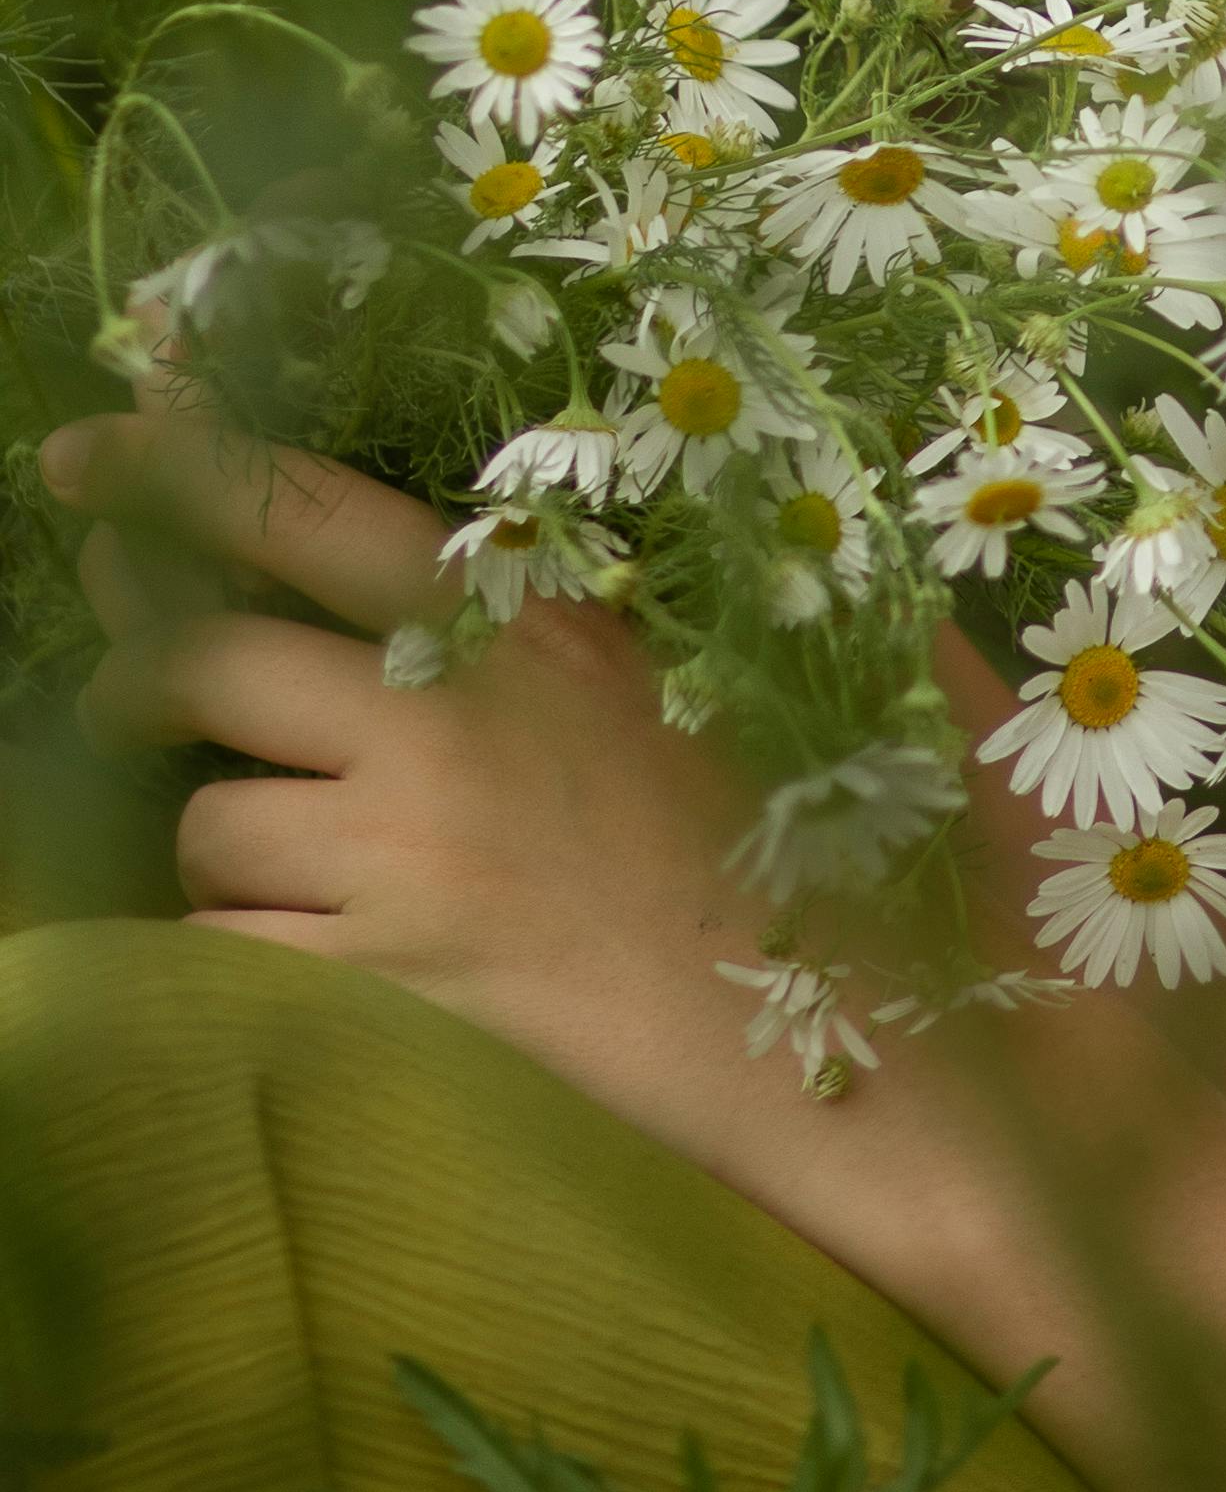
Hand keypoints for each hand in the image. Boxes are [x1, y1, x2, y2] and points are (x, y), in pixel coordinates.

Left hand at [49, 401, 951, 1198]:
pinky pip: (229, 951)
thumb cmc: (842, 843)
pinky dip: (240, 952)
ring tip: (275, 859)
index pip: (304, 504)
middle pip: (202, 656)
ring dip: (218, 838)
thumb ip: (682, 576)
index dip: (173, 460)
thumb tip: (624, 501)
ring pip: (203, 821)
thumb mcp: (775, 660)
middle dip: (132, 668)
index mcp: (538, 613)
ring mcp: (412, 858)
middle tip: (126, 691)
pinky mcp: (393, 989)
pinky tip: (304, 960)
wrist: (872, 1042)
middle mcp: (450, 718)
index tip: (86, 449)